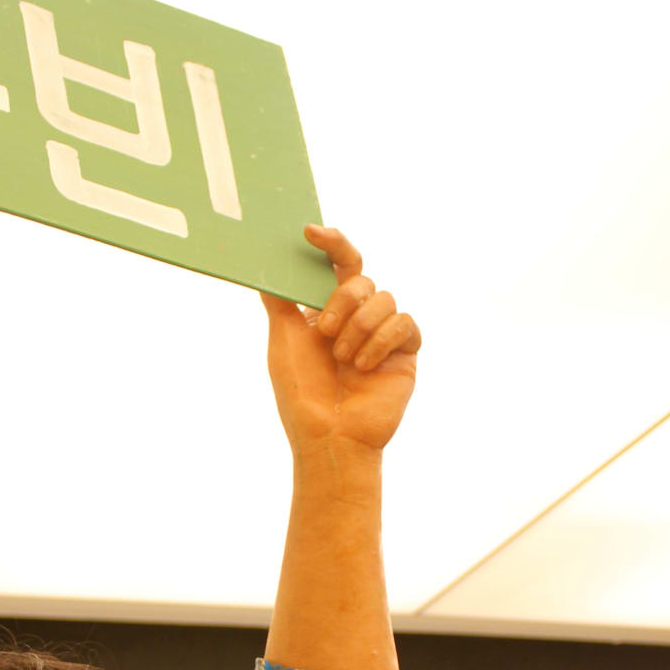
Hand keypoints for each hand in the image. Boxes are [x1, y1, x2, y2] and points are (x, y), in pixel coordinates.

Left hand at [261, 226, 420, 461]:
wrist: (329, 437)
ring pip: (385, 299)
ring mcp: (384, 334)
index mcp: (329, 310)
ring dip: (360, 327)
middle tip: (325, 332)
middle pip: (361, 279)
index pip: (337, 265)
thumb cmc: (302, 396)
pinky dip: (382, 341)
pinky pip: (404, 324)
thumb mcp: (282, 341)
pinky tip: (364, 366)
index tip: (309, 232)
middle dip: (342, 300)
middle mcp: (359, 317)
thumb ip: (279, 300)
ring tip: (344, 360)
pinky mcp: (406, 353)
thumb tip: (263, 262)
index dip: (329, 243)